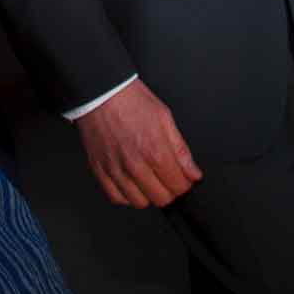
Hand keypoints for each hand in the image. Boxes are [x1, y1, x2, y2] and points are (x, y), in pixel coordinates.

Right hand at [74, 78, 202, 207]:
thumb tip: (193, 172)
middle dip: (169, 190)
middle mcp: (135, 165)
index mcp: (155, 151)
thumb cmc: (131, 100)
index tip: (182, 177)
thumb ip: (181, 150)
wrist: (101, 91)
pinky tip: (131, 183)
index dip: (184, 183)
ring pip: (139, 202)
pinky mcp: (100, 170)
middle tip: (167, 177)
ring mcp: (116, 170)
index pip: (178, 186)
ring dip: (148, 194)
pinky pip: (116, 197)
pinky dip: (126, 195)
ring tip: (149, 180)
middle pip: (161, 198)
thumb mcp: (165, 118)